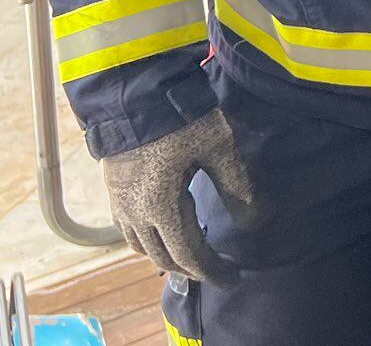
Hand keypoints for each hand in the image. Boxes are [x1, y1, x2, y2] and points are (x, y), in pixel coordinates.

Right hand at [99, 107, 253, 281]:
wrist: (135, 92)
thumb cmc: (180, 118)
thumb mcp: (218, 147)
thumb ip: (237, 185)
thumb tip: (257, 220)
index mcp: (160, 208)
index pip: (187, 255)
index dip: (210, 270)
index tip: (231, 278)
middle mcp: (134, 214)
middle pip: (162, 256)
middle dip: (190, 268)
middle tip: (216, 270)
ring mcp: (119, 202)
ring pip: (141, 246)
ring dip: (166, 256)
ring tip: (191, 255)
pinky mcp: (114, 189)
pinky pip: (129, 229)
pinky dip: (149, 239)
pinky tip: (165, 229)